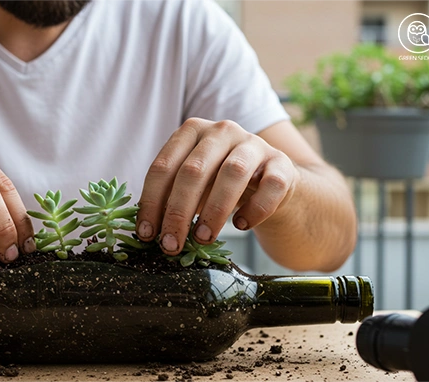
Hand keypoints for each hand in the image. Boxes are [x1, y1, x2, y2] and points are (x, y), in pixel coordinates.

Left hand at [136, 118, 298, 254]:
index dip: (152, 202)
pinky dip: (255, 209)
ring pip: (233, 173)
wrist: (269, 182)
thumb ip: (171, 197)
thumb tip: (148, 231)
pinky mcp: (281, 163)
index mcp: (191, 131)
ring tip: (202, 238)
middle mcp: (221, 131)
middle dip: (178, 212)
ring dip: (214, 211)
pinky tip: (241, 225)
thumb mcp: (193, 185)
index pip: (163, 166)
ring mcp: (253, 144)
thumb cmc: (219, 184)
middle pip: (194, 170)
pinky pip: (270, 186)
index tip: (147, 234)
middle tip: (171, 244)